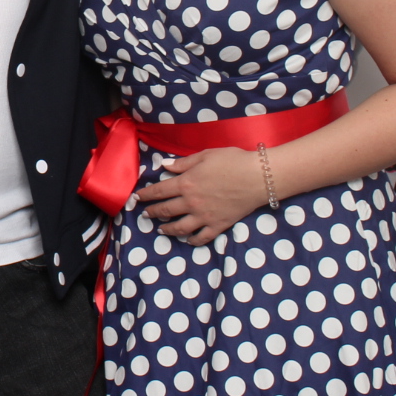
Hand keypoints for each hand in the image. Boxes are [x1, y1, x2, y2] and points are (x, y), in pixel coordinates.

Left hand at [135, 147, 266, 245]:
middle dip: (153, 212)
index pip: (159, 191)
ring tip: (161, 229)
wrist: (258, 177)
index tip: (137, 198)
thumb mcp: (205, 155)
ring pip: (180, 227)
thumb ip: (183, 163)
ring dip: (167, 229)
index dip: (146, 195)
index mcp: (186, 183)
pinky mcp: (218, 225)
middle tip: (145, 214)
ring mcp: (204, 216)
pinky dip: (193, 240)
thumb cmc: (232, 161)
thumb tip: (164, 166)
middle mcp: (191, 202)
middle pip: (166, 210)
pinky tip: (188, 240)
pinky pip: (202, 237)